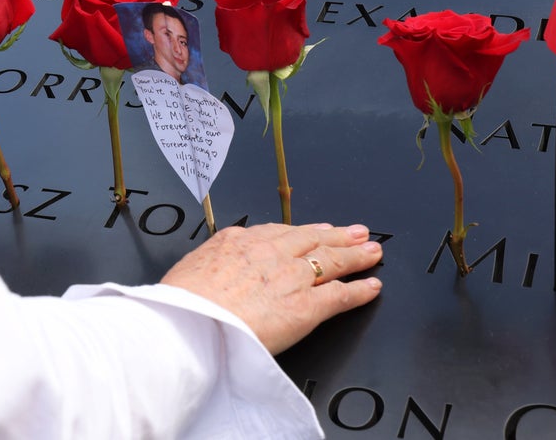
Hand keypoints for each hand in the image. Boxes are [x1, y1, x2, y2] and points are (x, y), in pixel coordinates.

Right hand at [161, 222, 382, 354]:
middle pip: (313, 240)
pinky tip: (373, 287)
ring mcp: (291, 278)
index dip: (304, 231)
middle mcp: (270, 253)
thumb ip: (210, 263)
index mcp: (239, 241)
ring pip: (332, 261)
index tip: (317, 230)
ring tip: (372, 252)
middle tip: (357, 232)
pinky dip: (360, 291)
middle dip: (338, 236)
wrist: (190, 325)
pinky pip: (341, 295)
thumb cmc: (182, 306)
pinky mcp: (307, 306)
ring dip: (356, 256)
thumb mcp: (189, 269)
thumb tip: (210, 270)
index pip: (280, 232)